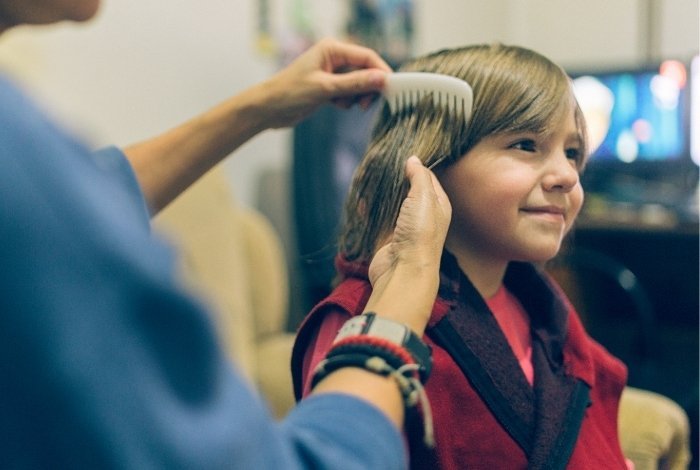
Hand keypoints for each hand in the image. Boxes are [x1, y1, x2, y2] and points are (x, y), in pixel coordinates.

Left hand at [256, 38, 390, 127]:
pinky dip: (346, 101)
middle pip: (365, 71)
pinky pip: (349, 93)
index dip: (380, 71)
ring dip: (356, 96)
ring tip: (344, 104)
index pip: (366, 57)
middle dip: (367, 88)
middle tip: (365, 104)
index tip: (391, 88)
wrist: (269, 109)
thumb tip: (381, 79)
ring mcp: (331, 73)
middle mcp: (333, 58)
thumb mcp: (326, 89)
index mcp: (332, 49)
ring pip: (358, 84)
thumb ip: (354, 84)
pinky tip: (335, 105)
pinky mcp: (328, 87)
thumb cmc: (291, 93)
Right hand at [364, 156, 451, 334]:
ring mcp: (403, 226)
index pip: (427, 178)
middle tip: (381, 162)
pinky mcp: (386, 237)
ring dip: (380, 193)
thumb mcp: (424, 197)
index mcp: (438, 205)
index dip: (415, 166)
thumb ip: (419, 176)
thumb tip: (413, 159)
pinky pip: (376, 218)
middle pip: (408, 190)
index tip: (400, 153)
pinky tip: (361, 199)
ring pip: (390, 203)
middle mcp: (422, 215)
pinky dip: (368, 208)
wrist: (403, 271)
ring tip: (369, 177)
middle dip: (395, 178)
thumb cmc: (420, 234)